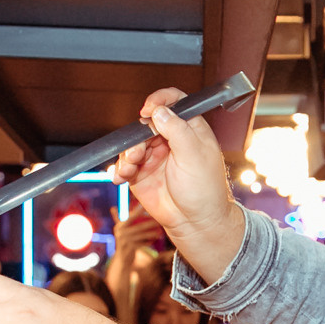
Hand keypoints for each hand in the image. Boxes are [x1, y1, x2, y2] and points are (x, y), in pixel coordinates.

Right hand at [110, 89, 242, 282]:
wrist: (195, 222)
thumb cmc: (204, 190)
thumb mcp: (194, 155)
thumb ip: (177, 130)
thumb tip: (160, 111)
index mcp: (189, 130)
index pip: (175, 103)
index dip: (160, 100)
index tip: (149, 108)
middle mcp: (170, 140)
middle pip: (147, 123)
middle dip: (138, 134)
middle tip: (139, 149)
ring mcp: (154, 156)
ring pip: (132, 143)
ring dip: (127, 153)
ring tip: (131, 166)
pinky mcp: (141, 174)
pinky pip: (124, 164)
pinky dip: (120, 168)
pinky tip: (122, 176)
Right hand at [110, 212, 161, 268]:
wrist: (122, 260)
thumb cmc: (124, 242)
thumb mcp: (120, 231)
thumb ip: (117, 219)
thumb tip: (113, 208)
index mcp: (119, 227)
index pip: (130, 217)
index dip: (138, 211)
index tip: (146, 206)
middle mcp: (120, 233)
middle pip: (138, 226)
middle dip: (149, 223)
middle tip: (158, 221)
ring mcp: (124, 242)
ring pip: (142, 236)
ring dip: (152, 233)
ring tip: (160, 231)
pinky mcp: (129, 249)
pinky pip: (142, 244)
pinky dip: (150, 241)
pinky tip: (156, 238)